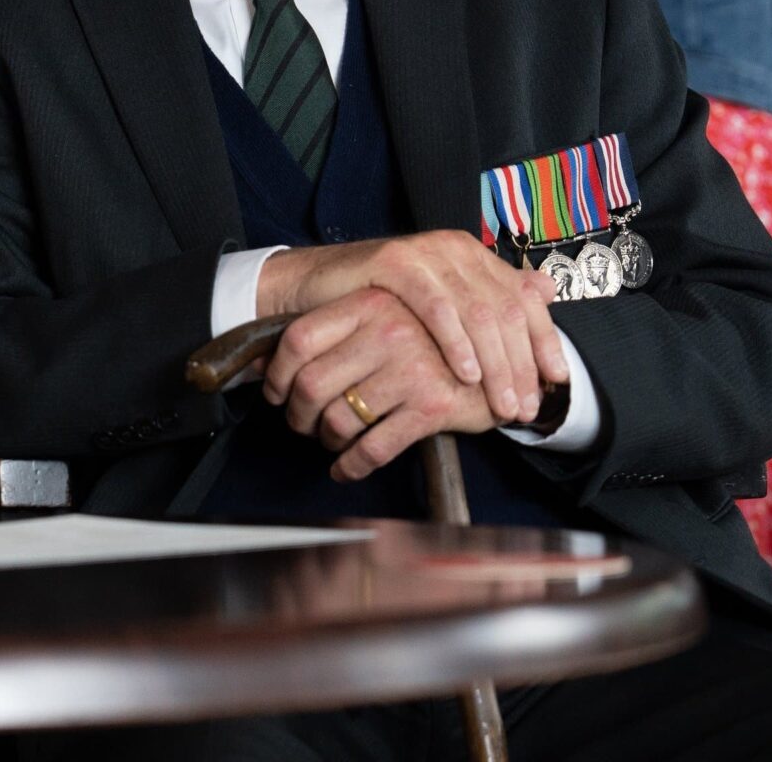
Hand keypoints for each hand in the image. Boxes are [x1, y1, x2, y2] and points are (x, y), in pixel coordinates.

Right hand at [256, 229, 567, 424]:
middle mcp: (456, 248)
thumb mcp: (441, 308)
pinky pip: (436, 306)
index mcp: (474, 256)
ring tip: (501, 402)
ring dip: (495, 363)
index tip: (556, 382)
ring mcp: (426, 252)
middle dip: (520, 365)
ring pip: (477, 312)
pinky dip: (455, 343)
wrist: (317, 289)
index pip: (524, 300)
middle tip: (524, 407)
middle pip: (506, 310)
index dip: (544, 342)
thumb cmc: (380, 306)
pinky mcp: (395, 262)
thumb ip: (489, 303)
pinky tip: (465, 375)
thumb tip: (548, 294)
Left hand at [259, 288, 496, 480]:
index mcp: (371, 303)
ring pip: (339, 419)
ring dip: (326, 440)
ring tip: (329, 441)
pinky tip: (345, 469)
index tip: (277, 391)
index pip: (299, 338)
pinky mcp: (430, 407)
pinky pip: (372, 448)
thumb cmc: (435, 341)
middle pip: (311, 384)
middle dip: (298, 416)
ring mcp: (410, 370)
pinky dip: (351, 466)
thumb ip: (338, 329)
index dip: (278, 373)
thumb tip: (269, 356)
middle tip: (301, 424)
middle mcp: (388, 332)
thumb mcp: (386, 317)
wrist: (502, 359)